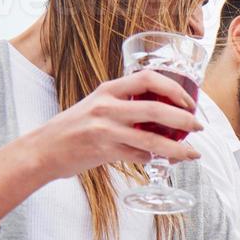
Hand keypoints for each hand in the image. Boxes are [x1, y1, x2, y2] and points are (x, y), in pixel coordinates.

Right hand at [26, 69, 204, 180]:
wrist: (41, 150)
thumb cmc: (72, 128)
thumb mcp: (96, 105)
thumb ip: (123, 104)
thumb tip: (159, 112)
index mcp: (107, 90)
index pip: (147, 78)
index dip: (173, 87)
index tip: (188, 100)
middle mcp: (107, 107)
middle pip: (156, 109)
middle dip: (184, 118)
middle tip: (198, 126)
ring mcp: (105, 130)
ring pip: (152, 139)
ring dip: (177, 148)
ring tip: (193, 153)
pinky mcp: (104, 152)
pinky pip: (139, 156)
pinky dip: (153, 160)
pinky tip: (160, 162)